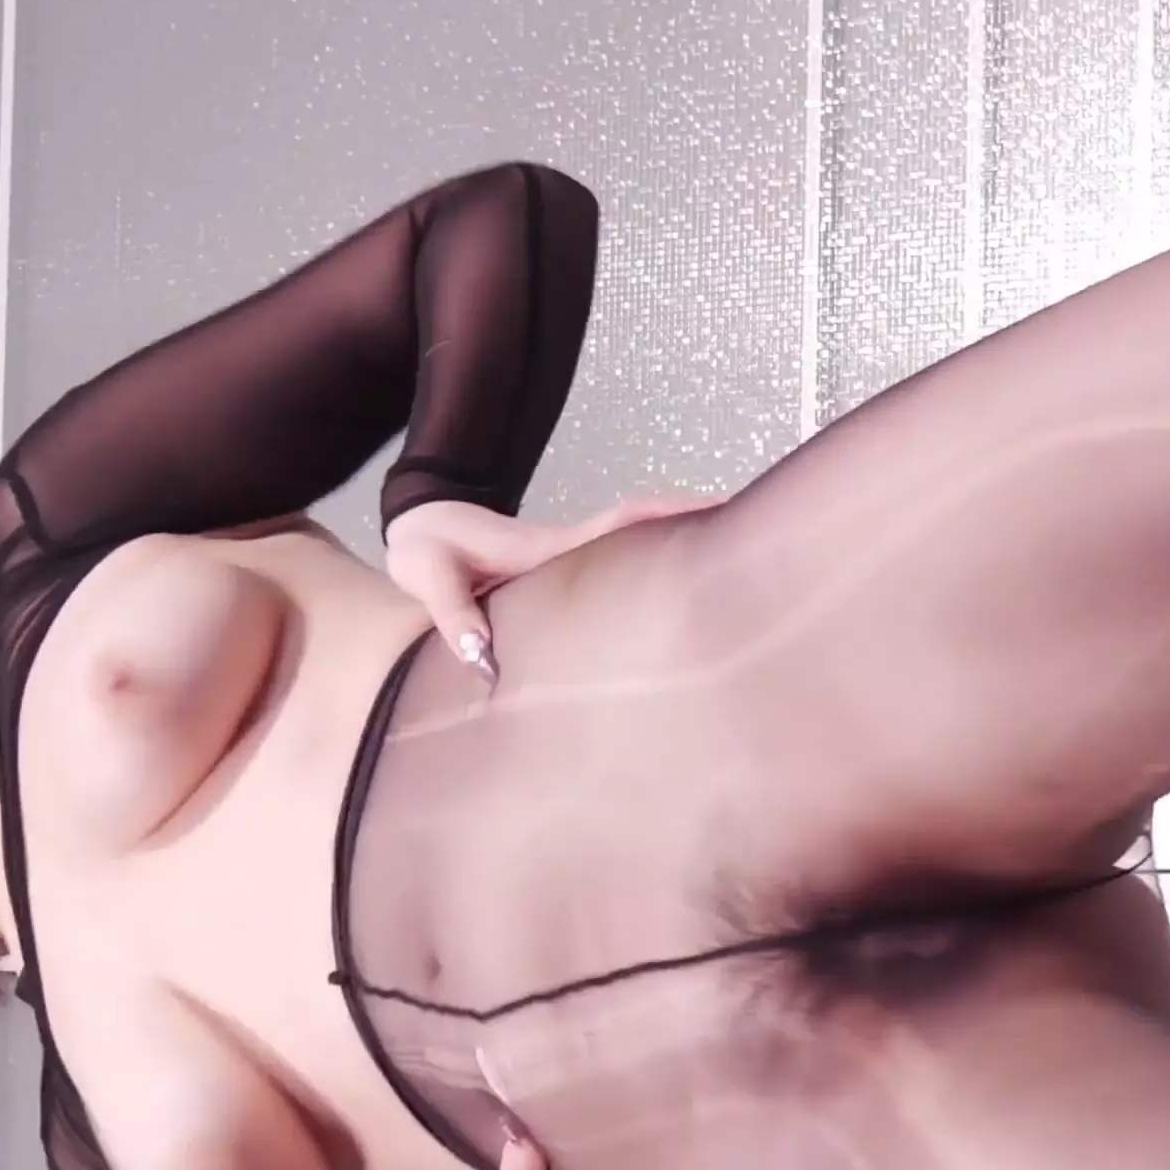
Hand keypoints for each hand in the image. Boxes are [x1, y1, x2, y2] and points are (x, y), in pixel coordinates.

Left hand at [384, 491, 726, 684]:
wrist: (416, 531)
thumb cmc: (424, 550)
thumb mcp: (429, 575)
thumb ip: (454, 614)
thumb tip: (484, 659)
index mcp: (548, 550)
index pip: (620, 526)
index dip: (667, 516)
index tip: (715, 510)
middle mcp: (571, 550)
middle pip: (646, 527)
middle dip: (696, 524)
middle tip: (752, 534)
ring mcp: (572, 559)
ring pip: (638, 545)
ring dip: (682, 543)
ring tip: (735, 566)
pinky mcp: (566, 572)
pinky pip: (620, 562)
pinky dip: (654, 563)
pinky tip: (677, 589)